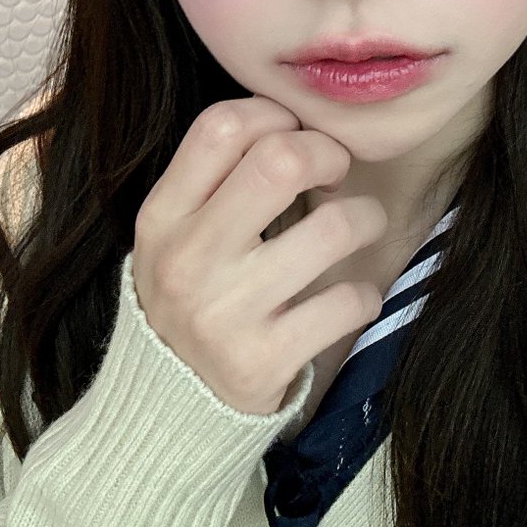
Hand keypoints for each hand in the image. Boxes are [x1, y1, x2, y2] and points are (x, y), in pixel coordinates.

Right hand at [131, 95, 387, 414]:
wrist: (165, 413)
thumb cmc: (190, 298)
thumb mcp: (174, 236)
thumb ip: (217, 179)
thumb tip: (294, 121)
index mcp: (162, 217)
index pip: (223, 126)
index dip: (275, 114)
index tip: (295, 135)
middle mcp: (187, 260)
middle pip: (280, 161)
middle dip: (328, 153)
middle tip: (336, 173)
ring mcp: (224, 313)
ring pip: (334, 227)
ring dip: (365, 219)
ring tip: (359, 227)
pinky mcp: (263, 362)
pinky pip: (349, 301)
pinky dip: (364, 294)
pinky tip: (346, 298)